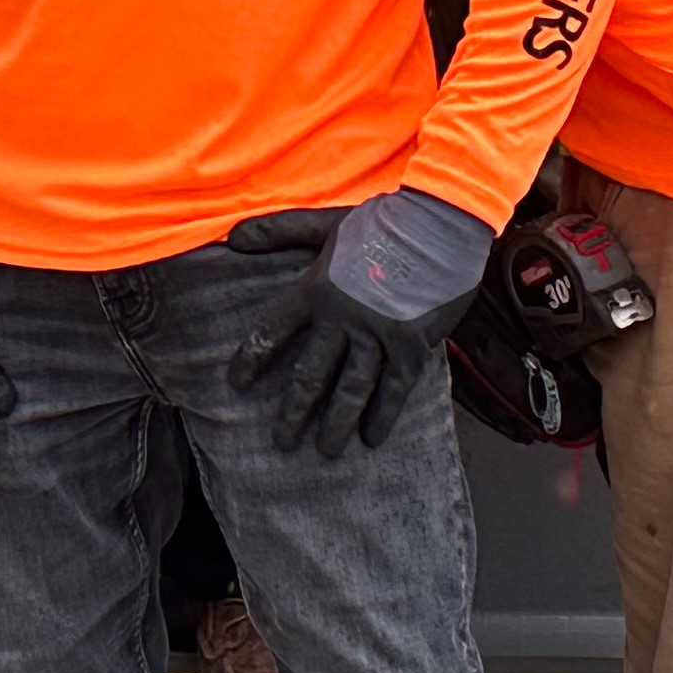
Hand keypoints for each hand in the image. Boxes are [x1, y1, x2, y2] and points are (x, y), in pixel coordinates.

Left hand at [226, 191, 493, 456]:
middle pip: (310, 374)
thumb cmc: (381, 222)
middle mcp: (341, 319)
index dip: (252, 359)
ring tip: (326, 450)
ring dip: (337, 423)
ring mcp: (378, 335)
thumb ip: (278, 231)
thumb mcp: (324, 223)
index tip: (237, 384)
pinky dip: (384, 415)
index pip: (271, 332)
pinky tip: (373, 438)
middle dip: (293, 412)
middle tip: (282, 442)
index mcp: (314, 291)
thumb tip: (233, 237)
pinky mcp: (413, 344)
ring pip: (351, 389)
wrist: (439, 222)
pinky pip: (395, 389)